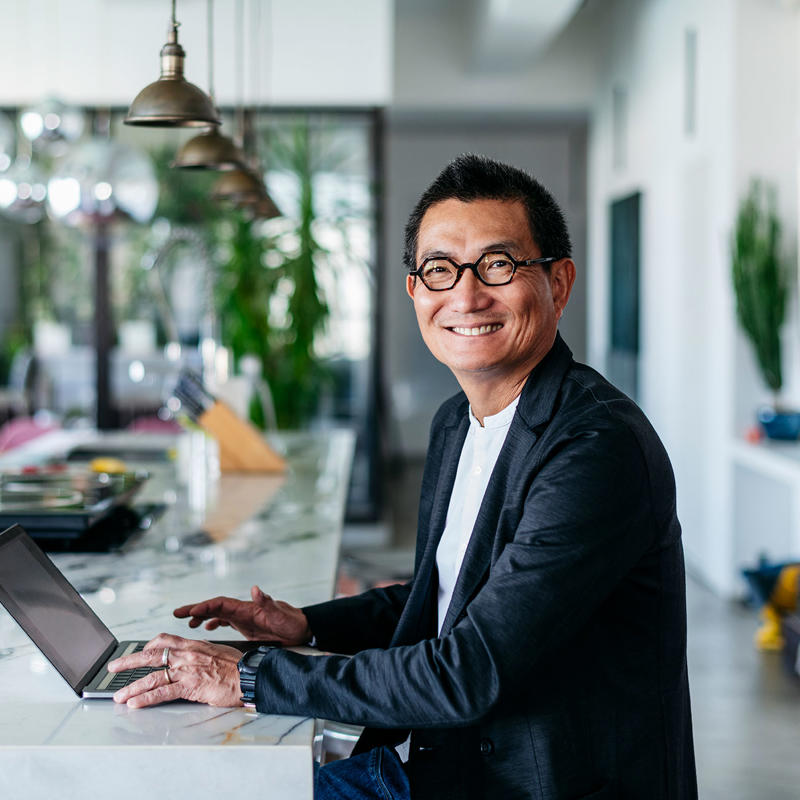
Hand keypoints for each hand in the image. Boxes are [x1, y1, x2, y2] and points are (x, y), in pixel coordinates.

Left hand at [109, 634, 242, 708]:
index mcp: (193, 644)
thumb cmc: (238, 666)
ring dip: (132, 687)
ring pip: (152, 677)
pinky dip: (146, 699)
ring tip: (119, 696)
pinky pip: (163, 692)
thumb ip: (201, 653)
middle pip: (151, 655)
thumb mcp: (217, 652)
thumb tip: (193, 657)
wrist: (250, 675)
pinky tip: (135, 703)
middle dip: (128, 661)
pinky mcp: (190, 687)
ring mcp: (187, 670)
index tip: (140, 651)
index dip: (148, 645)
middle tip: (114, 667)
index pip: (164, 639)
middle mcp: (187, 655)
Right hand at [173, 585, 311, 645]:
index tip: (190, 613)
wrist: (301, 628)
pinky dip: (213, 623)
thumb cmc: (292, 621)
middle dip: (195, 609)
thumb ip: (267, 602)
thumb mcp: (280, 614)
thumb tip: (256, 589)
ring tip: (186, 623)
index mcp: (247, 608)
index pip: (221, 604)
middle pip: (214, 607)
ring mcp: (243, 618)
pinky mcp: (246, 626)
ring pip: (217, 615)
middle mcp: (242, 611)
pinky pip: (225, 622)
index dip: (205, 607)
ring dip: (201, 616)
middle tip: (177, 614)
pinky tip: (206, 629)